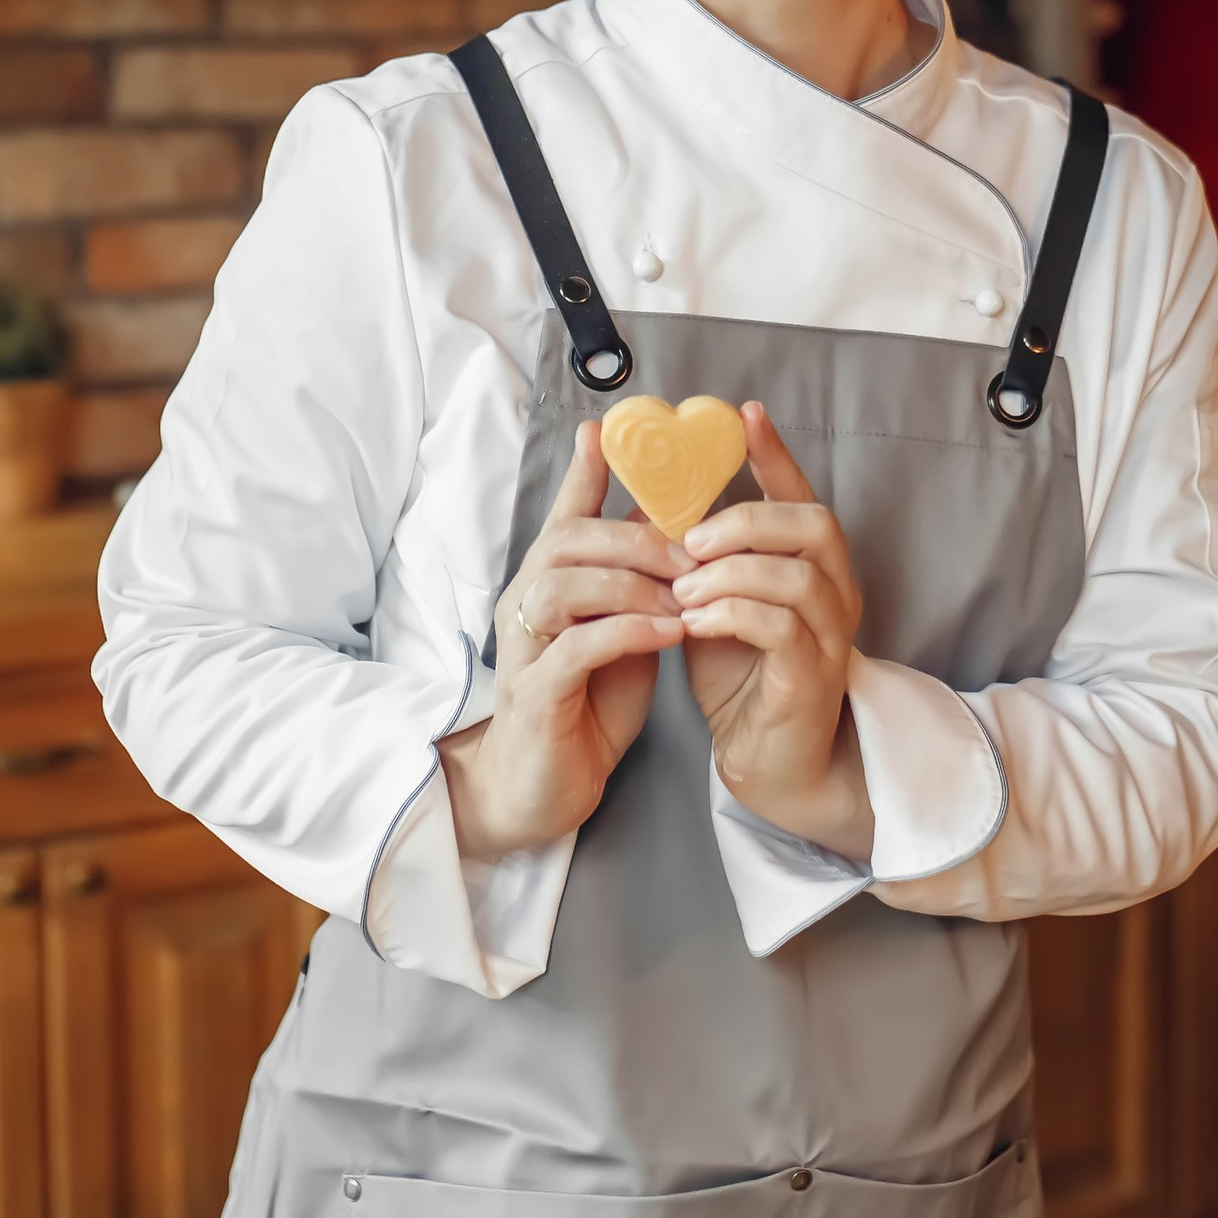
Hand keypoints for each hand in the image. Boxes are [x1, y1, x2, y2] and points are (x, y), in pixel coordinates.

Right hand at [439, 421, 683, 860]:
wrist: (544, 787)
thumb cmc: (585, 703)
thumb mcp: (620, 627)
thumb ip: (638, 582)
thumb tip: (679, 529)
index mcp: (548, 584)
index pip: (562, 514)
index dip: (583, 471)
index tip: (605, 429)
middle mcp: (526, 606)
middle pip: (565, 540)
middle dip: (634, 537)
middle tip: (693, 552)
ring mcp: (524, 649)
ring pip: (562, 585)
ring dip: (630, 582)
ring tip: (682, 594)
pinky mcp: (534, 695)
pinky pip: (573, 648)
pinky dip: (625, 632)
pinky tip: (666, 632)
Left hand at [673, 406, 873, 861]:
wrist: (767, 761)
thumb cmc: (741, 674)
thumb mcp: (714, 598)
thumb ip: (701, 554)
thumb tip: (658, 498)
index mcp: (812, 566)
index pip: (803, 494)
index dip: (775, 452)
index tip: (742, 413)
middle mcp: (835, 593)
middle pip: (815, 525)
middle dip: (747, 520)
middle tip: (690, 539)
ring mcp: (830, 637)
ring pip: (795, 575)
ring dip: (729, 572)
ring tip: (682, 588)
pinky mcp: (811, 679)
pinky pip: (780, 628)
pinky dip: (732, 615)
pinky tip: (695, 622)